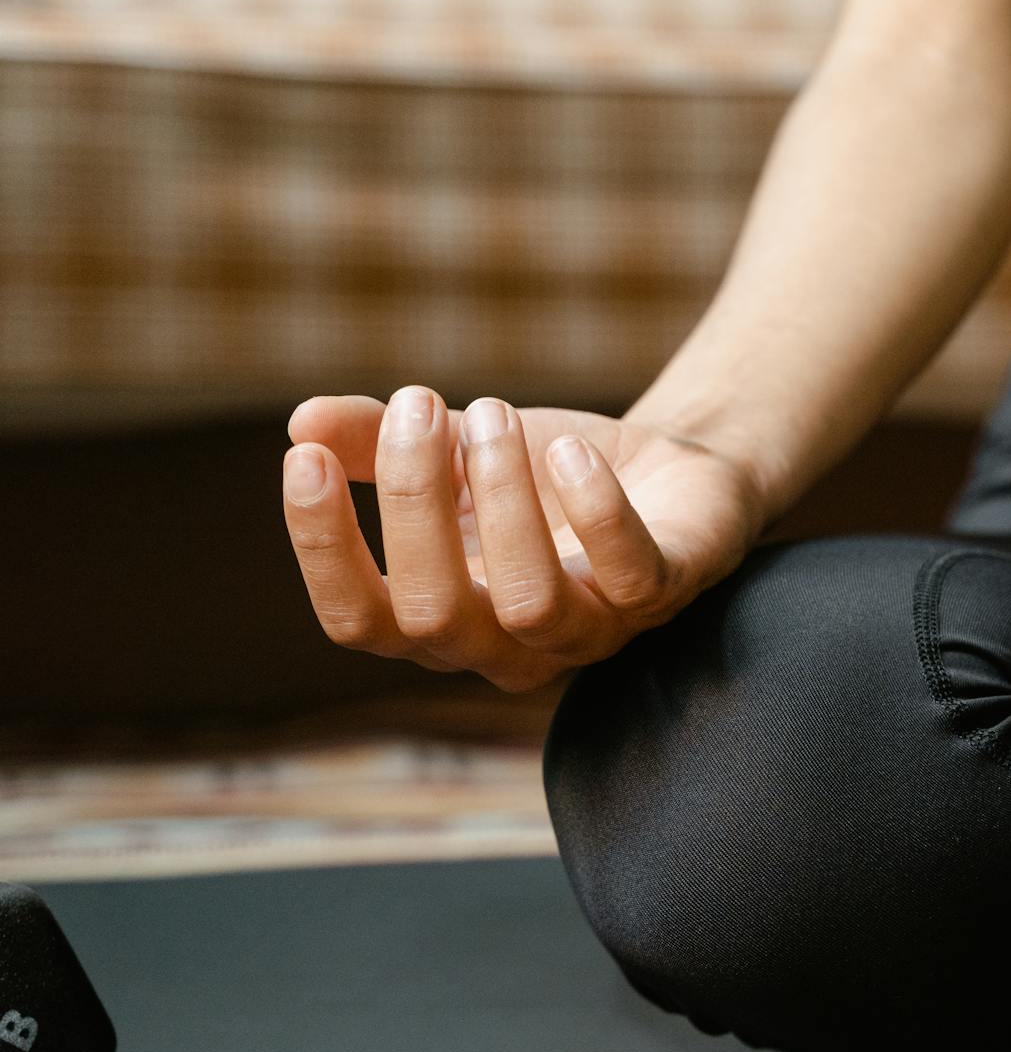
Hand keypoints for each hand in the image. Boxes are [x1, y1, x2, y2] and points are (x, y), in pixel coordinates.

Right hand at [281, 386, 765, 690]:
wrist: (670, 470)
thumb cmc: (548, 475)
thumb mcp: (456, 450)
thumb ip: (377, 442)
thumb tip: (300, 421)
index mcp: (442, 620)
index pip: (358, 621)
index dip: (324, 549)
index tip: (304, 459)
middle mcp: (509, 647)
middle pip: (433, 613)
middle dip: (414, 501)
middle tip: (420, 405)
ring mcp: (589, 630)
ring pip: (528, 602)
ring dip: (501, 498)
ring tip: (493, 415)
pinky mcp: (661, 596)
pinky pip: (628, 576)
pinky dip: (595, 510)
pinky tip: (571, 453)